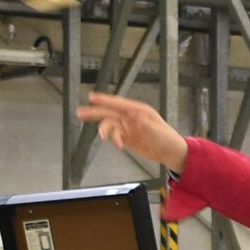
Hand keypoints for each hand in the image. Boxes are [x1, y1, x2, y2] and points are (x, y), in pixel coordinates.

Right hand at [75, 92, 189, 170]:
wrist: (170, 152)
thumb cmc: (166, 138)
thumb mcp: (156, 131)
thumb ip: (145, 125)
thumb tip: (137, 119)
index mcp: (138, 111)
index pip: (118, 103)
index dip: (104, 100)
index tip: (91, 97)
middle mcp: (131, 117)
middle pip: (109, 112)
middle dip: (94, 112)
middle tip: (80, 113)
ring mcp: (128, 127)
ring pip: (110, 125)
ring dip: (106, 132)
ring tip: (106, 139)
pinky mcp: (127, 137)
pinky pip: (115, 136)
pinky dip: (114, 140)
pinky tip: (119, 145)